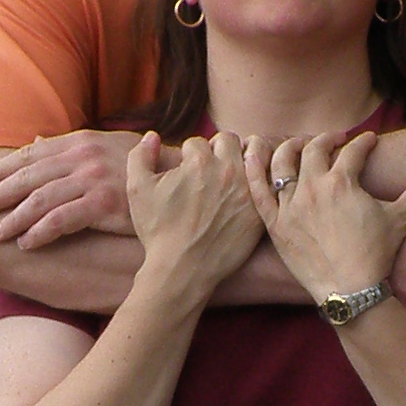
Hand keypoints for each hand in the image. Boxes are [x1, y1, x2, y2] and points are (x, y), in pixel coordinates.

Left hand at [0, 131, 138, 250]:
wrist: (182, 182)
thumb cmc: (143, 168)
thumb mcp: (105, 148)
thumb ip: (69, 148)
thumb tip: (33, 143)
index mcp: (81, 142)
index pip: (30, 155)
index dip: (0, 168)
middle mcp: (83, 157)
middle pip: (28, 177)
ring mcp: (94, 179)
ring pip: (39, 200)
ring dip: (12, 218)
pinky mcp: (104, 203)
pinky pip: (62, 220)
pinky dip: (40, 232)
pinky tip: (25, 243)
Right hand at [125, 131, 263, 301]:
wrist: (183, 268)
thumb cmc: (158, 230)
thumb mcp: (137, 189)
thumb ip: (140, 156)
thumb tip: (152, 136)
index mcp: (199, 161)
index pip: (197, 142)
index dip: (189, 155)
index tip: (187, 171)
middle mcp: (227, 170)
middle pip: (229, 141)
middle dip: (218, 151)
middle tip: (211, 169)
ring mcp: (247, 189)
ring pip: (254, 155)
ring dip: (243, 159)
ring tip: (233, 174)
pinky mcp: (259, 209)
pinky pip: (268, 181)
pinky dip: (260, 180)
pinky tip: (249, 190)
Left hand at [243, 131, 405, 305]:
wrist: (350, 290)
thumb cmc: (375, 254)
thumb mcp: (400, 220)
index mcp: (343, 182)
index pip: (353, 151)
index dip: (363, 143)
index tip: (368, 141)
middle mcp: (313, 188)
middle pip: (314, 149)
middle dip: (326, 140)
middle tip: (335, 141)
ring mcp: (290, 205)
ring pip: (282, 162)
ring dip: (290, 147)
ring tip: (299, 146)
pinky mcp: (274, 223)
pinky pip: (257, 189)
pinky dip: (254, 168)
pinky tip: (254, 154)